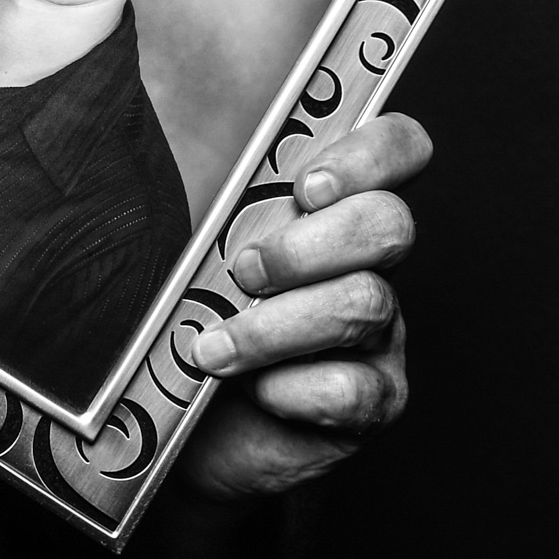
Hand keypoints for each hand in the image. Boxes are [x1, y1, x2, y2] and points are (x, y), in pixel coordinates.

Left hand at [175, 112, 428, 500]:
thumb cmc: (185, 318)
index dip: (372, 154)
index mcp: (332, 210)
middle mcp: (370, 265)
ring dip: (275, 326)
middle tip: (243, 271)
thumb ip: (200, 196)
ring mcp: (382, 335)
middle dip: (306, 246)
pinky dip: (289, 390)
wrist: (181, 425)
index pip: (397, 149)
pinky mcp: (374, 402)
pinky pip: (350, 389)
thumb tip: (161, 133)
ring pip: (366, 304)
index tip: (306, 186)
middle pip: (389, 224)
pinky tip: (253, 393)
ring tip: (212, 349)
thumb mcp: (188, 245)